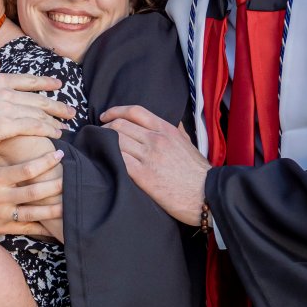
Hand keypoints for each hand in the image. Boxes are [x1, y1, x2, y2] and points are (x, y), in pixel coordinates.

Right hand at [0, 62, 74, 149]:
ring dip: (55, 119)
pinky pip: (32, 127)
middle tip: (70, 110)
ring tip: (66, 126)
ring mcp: (4, 107)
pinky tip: (56, 135)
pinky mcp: (3, 126)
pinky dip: (47, 130)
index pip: (26, 80)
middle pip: (37, 97)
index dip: (44, 82)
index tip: (58, 84)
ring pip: (38, 112)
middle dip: (56, 104)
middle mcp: (3, 91)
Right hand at [0, 145, 63, 236]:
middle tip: (72, 176)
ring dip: (54, 208)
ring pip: (34, 213)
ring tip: (71, 201)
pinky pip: (25, 229)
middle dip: (56, 185)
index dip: (46, 163)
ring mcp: (1, 215)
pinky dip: (42, 228)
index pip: (26, 171)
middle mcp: (0, 199)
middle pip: (35, 193)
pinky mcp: (0, 228)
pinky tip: (56, 226)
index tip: (59, 154)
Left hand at [102, 105, 209, 224]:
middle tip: (99, 136)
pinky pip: (118, 160)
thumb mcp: (188, 144)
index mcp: (166, 130)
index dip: (115, 111)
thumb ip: (175, 131)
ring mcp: (149, 157)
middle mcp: (156, 139)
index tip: (105, 117)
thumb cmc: (198, 172)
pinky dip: (108, 158)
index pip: (135, 111)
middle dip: (105, 128)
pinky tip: (105, 162)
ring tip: (99, 149)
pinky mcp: (143, 175)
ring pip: (115, 141)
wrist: (208, 195)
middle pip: (120, 125)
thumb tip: (168, 122)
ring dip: (103, 143)